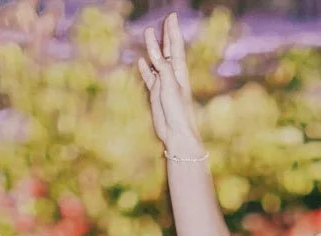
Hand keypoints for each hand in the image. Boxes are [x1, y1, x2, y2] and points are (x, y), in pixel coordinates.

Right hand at [137, 13, 204, 160]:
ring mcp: (163, 83)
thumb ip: (163, 69)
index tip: (172, 16)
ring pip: (156, 60)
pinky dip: (145, 68)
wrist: (176, 134)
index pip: (175, 46)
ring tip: (149, 34)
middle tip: (166, 19)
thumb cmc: (178, 111)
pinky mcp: (155, 93)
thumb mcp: (170, 87)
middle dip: (166, 34)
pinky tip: (141, 60)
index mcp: (179, 71)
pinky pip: (148, 76)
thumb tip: (153, 53)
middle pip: (167, 49)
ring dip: (153, 48)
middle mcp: (171, 74)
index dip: (173, 31)